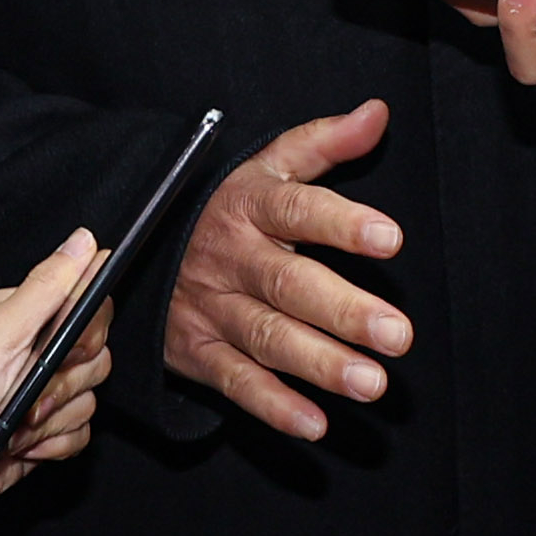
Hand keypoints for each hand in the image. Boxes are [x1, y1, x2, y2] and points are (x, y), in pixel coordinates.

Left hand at [0, 229, 113, 535]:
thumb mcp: (1, 331)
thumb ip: (48, 286)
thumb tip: (83, 241)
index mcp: (26, 317)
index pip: (88, 307)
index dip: (85, 331)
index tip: (60, 346)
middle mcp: (37, 352)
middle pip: (96, 357)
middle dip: (62, 382)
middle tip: (25, 389)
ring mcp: (41, 393)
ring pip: (89, 398)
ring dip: (51, 419)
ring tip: (13, 421)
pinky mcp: (45, 432)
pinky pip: (80, 433)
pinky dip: (50, 444)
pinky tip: (18, 444)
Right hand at [163, 100, 407, 439]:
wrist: (137, 248)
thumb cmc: (223, 205)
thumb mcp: (264, 165)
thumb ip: (323, 142)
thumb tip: (379, 112)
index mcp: (249, 204)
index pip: (298, 209)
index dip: (342, 224)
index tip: (391, 238)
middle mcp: (231, 257)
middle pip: (289, 283)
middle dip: (344, 310)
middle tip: (398, 334)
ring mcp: (213, 307)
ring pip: (268, 337)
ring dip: (320, 364)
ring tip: (372, 384)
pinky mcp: (198, 351)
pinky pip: (236, 382)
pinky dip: (273, 406)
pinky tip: (315, 423)